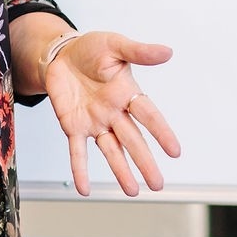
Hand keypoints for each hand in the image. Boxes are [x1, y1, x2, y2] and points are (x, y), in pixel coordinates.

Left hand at [44, 31, 179, 197]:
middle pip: (132, 140)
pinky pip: (77, 151)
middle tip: (157, 184)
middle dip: (145, 162)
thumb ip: (139, 52)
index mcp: (127, 93)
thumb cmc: (92, 49)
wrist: (61, 54)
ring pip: (111, 151)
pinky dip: (80, 169)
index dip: (161, 132)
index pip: (148, 115)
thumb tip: (167, 51)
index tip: (175, 151)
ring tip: (132, 191)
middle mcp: (114, 112)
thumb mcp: (115, 45)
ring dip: (121, 171)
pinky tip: (84, 188)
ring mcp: (95, 122)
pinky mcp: (73, 126)